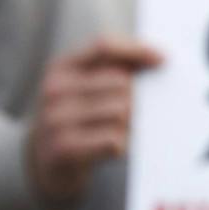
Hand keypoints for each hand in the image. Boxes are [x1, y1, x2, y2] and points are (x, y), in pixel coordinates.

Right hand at [27, 37, 162, 203]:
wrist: (44, 164)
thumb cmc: (78, 119)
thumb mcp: (85, 88)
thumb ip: (115, 68)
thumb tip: (159, 58)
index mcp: (61, 68)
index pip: (103, 46)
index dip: (137, 50)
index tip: (164, 60)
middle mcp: (54, 90)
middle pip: (121, 81)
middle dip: (135, 98)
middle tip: (130, 115)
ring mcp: (55, 119)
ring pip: (121, 111)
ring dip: (130, 124)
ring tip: (118, 132)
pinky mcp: (64, 148)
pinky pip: (113, 139)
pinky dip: (121, 144)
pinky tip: (111, 147)